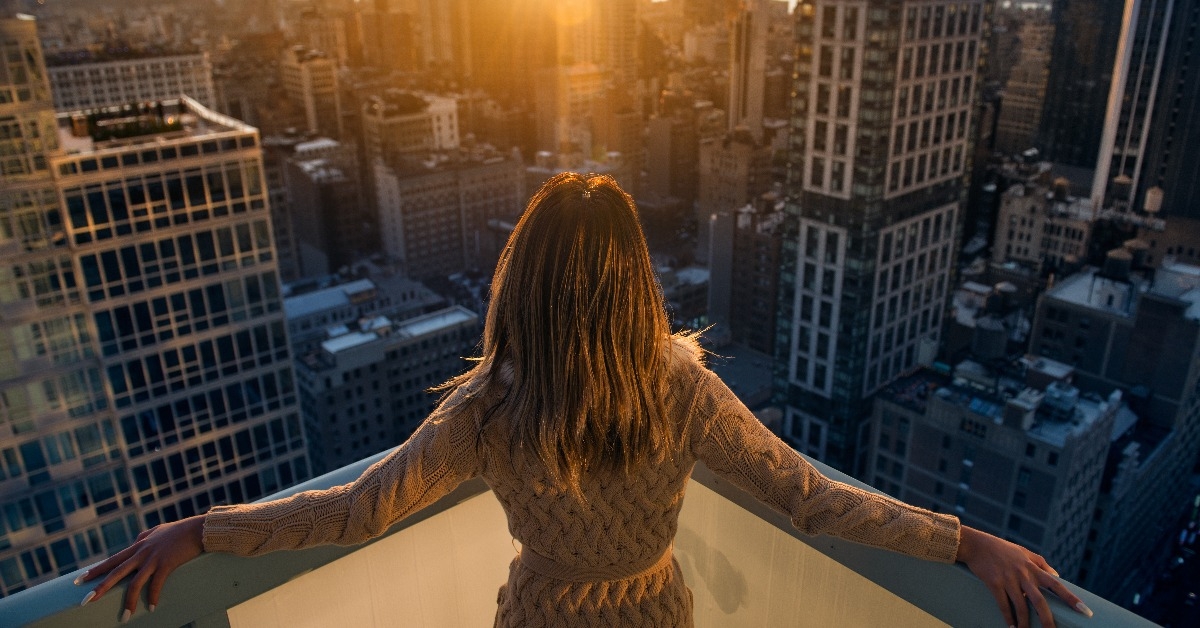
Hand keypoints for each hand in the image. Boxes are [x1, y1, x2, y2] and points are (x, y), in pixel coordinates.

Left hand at [74, 515, 204, 620]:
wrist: (198, 529)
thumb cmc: (179, 530)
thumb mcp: (157, 531)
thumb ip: (144, 537)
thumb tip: (136, 541)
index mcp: (138, 545)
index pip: (112, 560)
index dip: (95, 570)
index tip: (79, 580)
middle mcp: (142, 552)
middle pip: (116, 572)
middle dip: (100, 587)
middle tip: (85, 600)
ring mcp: (153, 558)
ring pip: (135, 582)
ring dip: (130, 601)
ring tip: (125, 617)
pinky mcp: (167, 563)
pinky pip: (156, 584)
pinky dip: (153, 597)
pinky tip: (152, 608)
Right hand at [957, 525, 1091, 626]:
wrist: (976, 545)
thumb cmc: (1001, 549)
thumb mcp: (1023, 552)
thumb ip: (1041, 563)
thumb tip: (1057, 577)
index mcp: (1033, 567)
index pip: (1056, 585)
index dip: (1071, 598)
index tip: (1085, 611)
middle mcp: (1023, 575)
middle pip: (1040, 602)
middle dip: (1047, 621)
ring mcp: (1008, 580)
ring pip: (1021, 607)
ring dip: (1024, 624)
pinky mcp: (994, 583)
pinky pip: (1003, 605)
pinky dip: (1008, 617)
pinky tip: (1011, 626)